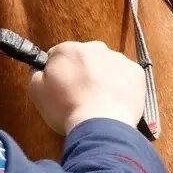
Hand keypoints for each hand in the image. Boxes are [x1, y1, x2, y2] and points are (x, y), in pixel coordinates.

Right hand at [28, 40, 145, 134]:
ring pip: (107, 66)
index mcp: (68, 49)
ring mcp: (118, 59)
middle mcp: (95, 48)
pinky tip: (114, 102)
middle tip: (80, 97)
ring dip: (103, 79)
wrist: (101, 125)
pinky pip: (126, 77)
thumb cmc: (67, 109)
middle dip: (83, 73)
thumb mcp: (37, 93)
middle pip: (85, 59)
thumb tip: (39, 68)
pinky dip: (121, 86)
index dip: (59, 73)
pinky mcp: (136, 72)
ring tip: (99, 103)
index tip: (61, 88)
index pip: (59, 56)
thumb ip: (36, 74)